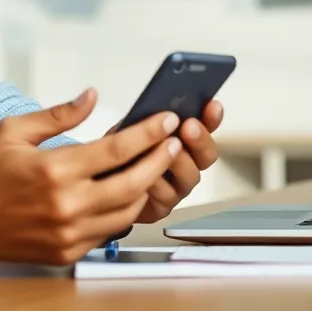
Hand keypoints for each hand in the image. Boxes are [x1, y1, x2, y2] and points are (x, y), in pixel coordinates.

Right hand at [0, 88, 181, 265]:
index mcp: (54, 169)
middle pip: (133, 181)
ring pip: (128, 211)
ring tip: (151, 167)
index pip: (117, 149)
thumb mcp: (15, 130)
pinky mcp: (68, 250)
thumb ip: (59, 114)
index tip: (167, 121)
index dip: (148, 133)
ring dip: (145, 187)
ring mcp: (69, 231)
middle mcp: (66, 204)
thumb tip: (92, 96)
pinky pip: (110, 232)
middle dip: (159, 159)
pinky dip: (122, 212)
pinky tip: (125, 194)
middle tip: (172, 143)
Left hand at [120, 100, 223, 223]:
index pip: (207, 127)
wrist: (99, 186)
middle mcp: (188, 164)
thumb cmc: (120, 152)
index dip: (212, 117)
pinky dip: (157, 184)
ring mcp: (178, 187)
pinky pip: (167, 196)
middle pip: (207, 155)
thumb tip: (161, 103)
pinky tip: (147, 176)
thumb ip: (149, 117)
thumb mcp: (131, 127)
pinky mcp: (164, 207)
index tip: (212, 105)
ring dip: (177, 162)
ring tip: (162, 150)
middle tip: (188, 127)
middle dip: (199, 139)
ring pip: (189, 176)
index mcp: (184, 140)